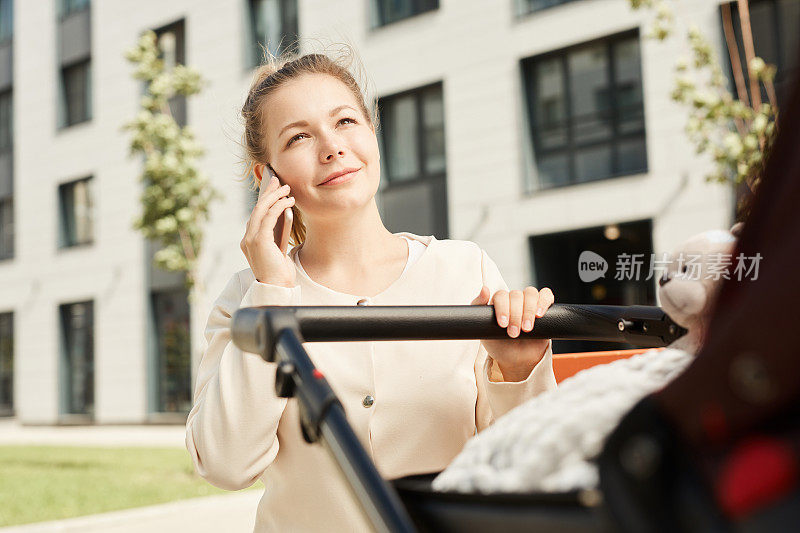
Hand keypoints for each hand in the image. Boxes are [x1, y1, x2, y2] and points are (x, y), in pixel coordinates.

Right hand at [240, 173, 296, 287]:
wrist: (277, 288)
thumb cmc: (280, 272)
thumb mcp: (279, 249)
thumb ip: (277, 233)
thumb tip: (284, 213)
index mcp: (249, 241)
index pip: (256, 216)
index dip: (264, 200)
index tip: (272, 188)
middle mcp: (247, 239)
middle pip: (256, 209)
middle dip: (267, 193)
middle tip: (277, 180)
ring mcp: (251, 239)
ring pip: (261, 210)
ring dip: (274, 196)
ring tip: (286, 188)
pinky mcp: (259, 240)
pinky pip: (268, 217)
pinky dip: (279, 206)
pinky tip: (288, 201)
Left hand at [471, 286, 554, 380]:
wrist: (517, 360)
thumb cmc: (499, 344)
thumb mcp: (484, 329)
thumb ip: (479, 307)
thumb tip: (484, 289)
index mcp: (499, 302)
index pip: (501, 295)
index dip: (502, 308)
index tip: (502, 324)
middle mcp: (514, 300)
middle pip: (516, 295)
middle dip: (515, 315)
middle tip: (514, 333)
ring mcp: (529, 303)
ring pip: (531, 293)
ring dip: (529, 310)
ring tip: (527, 329)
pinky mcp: (544, 308)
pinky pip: (546, 295)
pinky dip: (544, 302)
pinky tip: (540, 314)